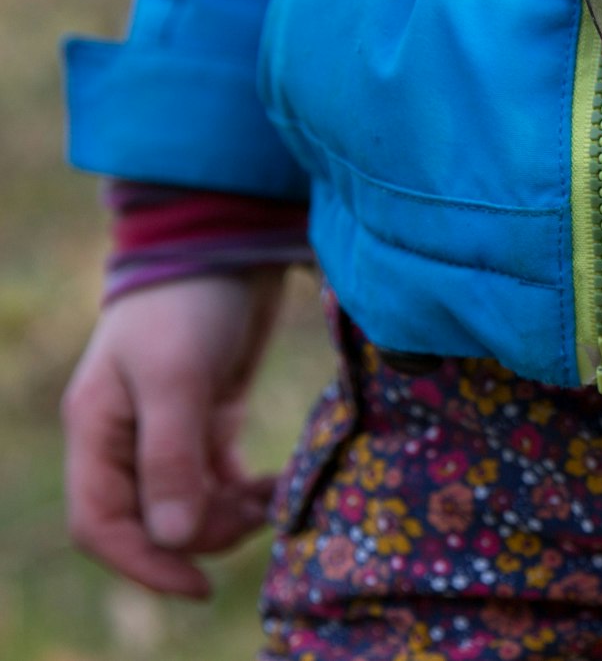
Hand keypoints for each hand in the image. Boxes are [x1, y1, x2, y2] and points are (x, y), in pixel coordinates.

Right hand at [62, 270, 286, 596]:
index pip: (102, 525)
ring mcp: (166, 427)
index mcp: (97, 431)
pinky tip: (280, 483)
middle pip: (151, 520)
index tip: (199, 587)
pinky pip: (219, 478)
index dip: (144, 565)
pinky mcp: (207, 414)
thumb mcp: (177, 379)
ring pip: (189, 504)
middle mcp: (124, 436)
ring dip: (230, 514)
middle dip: (202, 534)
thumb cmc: (187, 302)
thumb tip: (173, 537)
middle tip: (258, 516)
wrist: (223, 239)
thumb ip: (172, 458)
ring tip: (275, 496)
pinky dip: (247, 491)